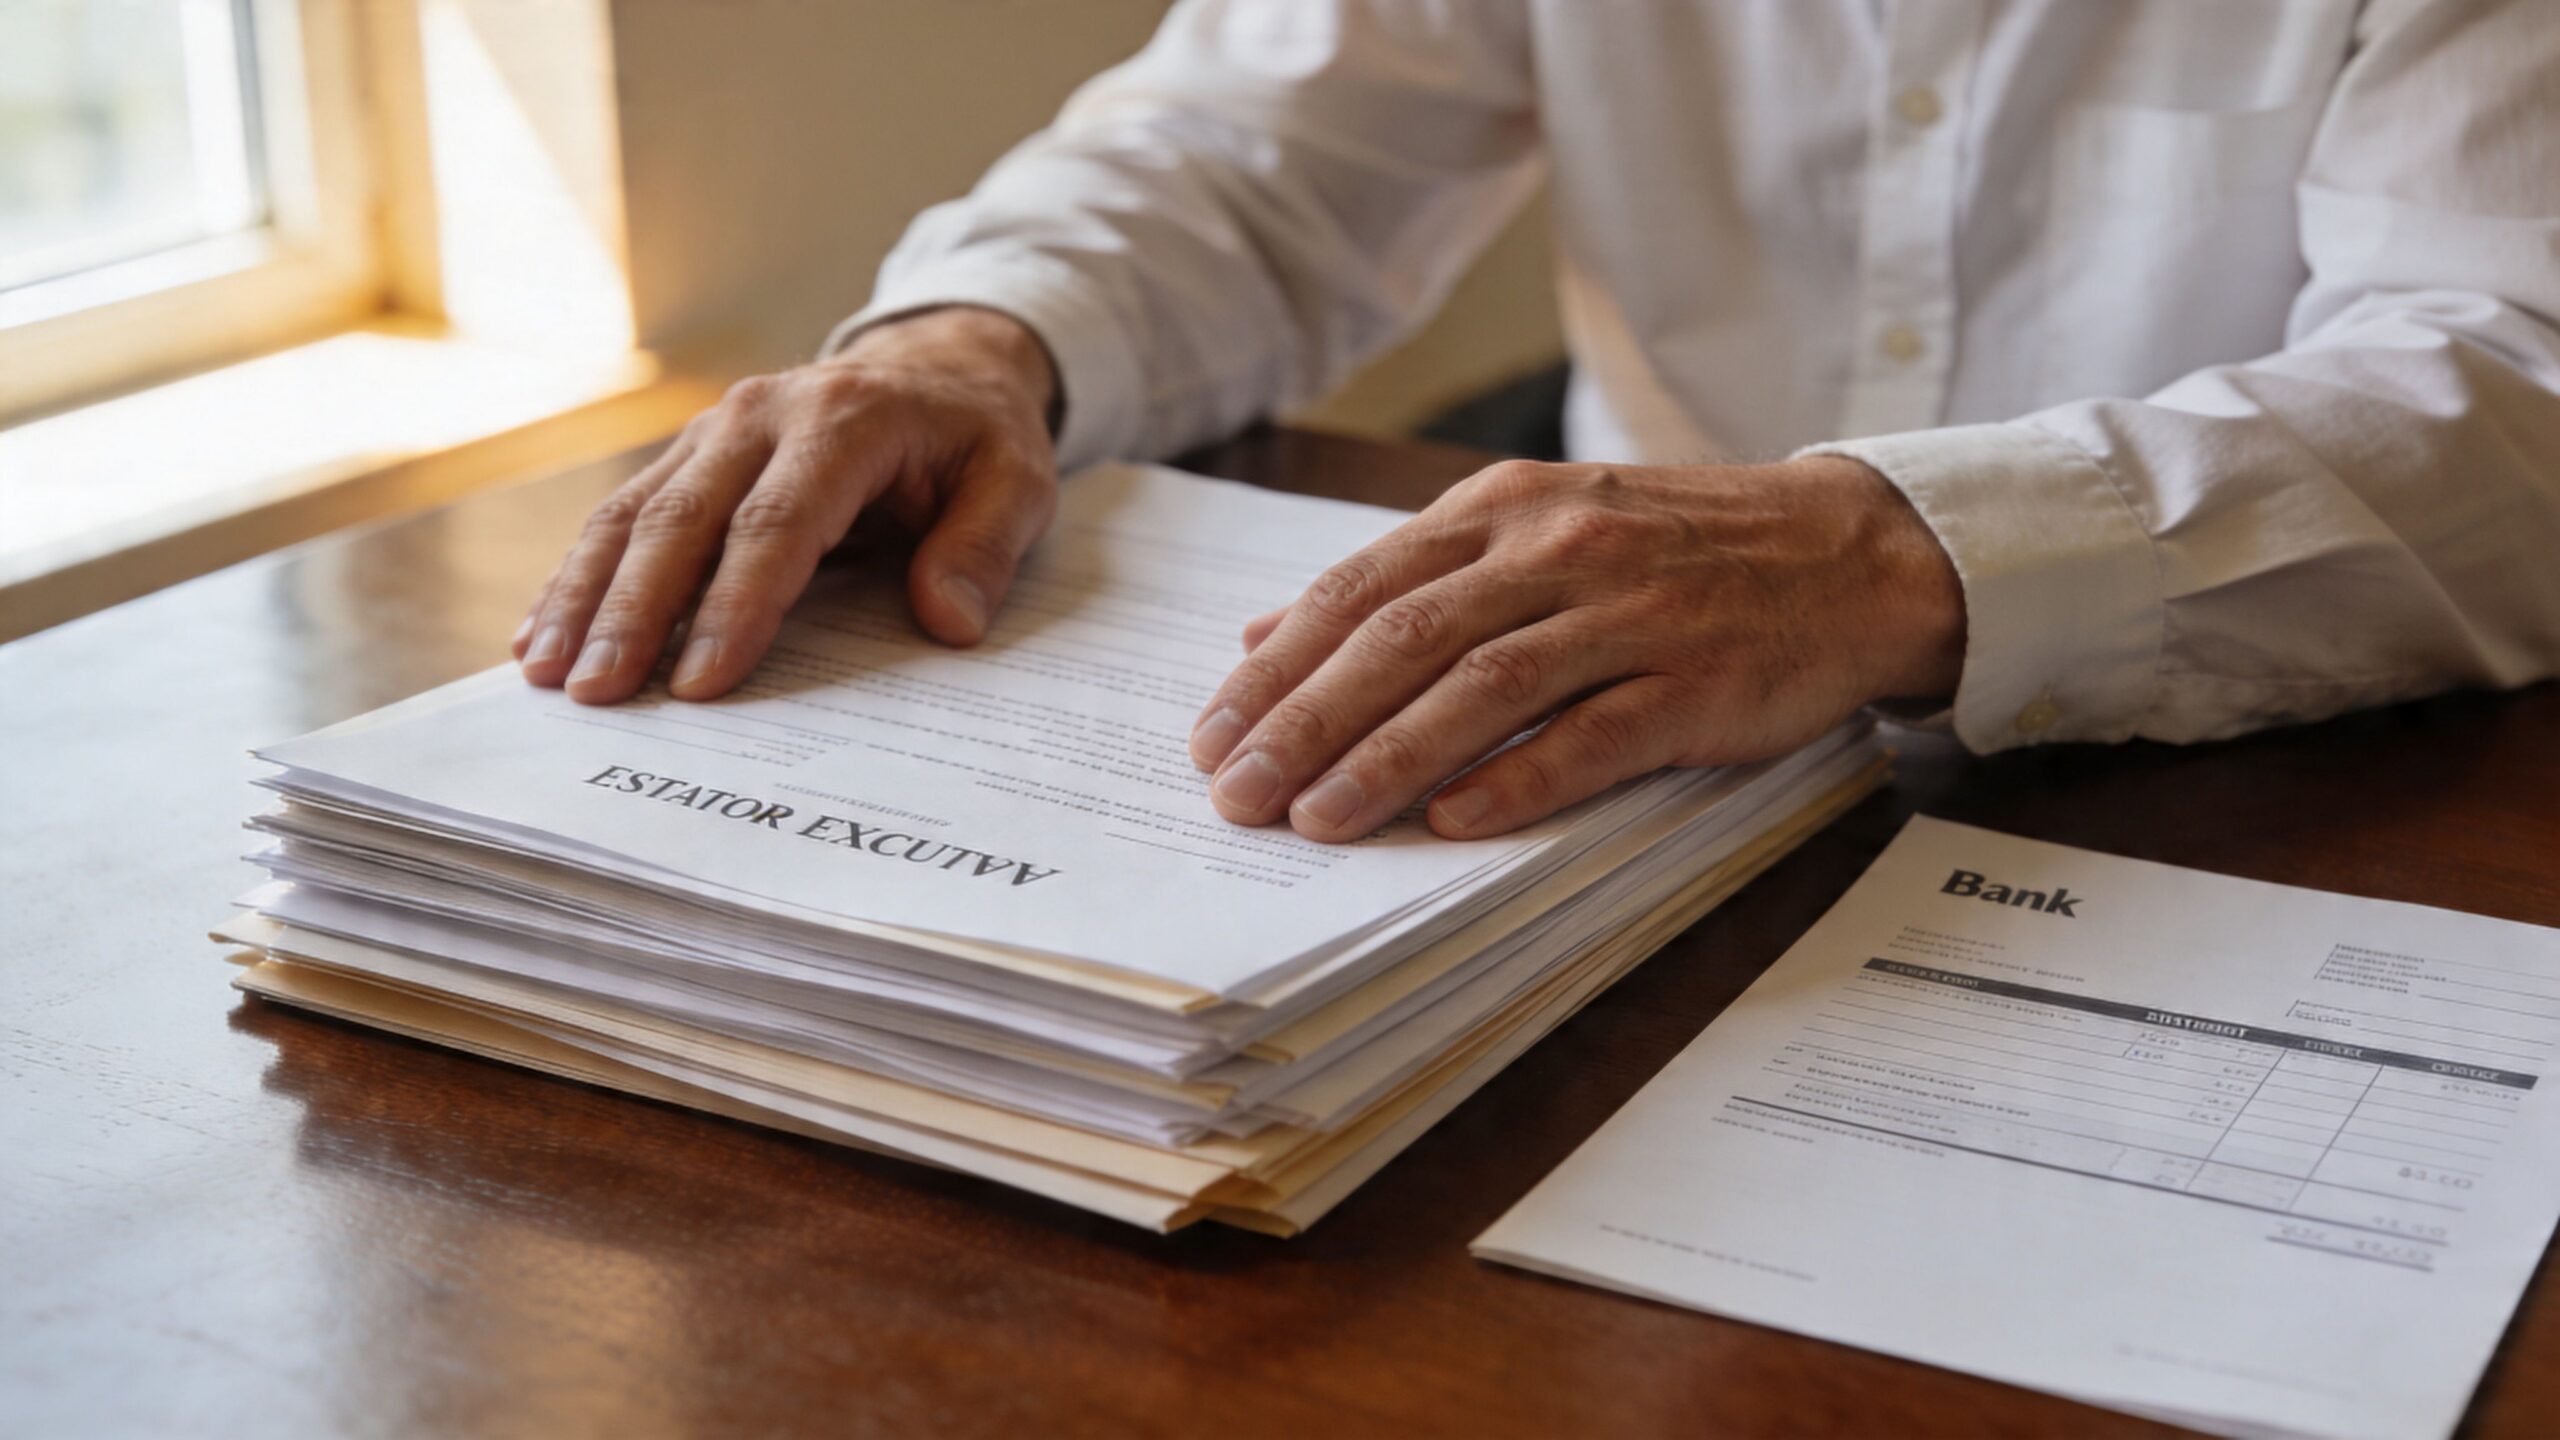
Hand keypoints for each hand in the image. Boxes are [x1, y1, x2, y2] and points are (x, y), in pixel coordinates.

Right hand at [514, 306, 1060, 702]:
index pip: (777, 523)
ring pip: (631, 516)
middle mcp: (761, 417)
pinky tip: (540, 635)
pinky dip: (577, 577)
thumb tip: (947, 620)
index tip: (702, 682)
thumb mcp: (1019, 481)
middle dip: (633, 613)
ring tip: (547, 674)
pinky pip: (622, 517)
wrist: (938, 368)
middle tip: (597, 694)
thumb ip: (985, 546)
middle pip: (682, 521)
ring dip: (584, 598)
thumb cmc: (976, 438)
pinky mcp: (689, 457)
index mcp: (843, 421)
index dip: (735, 605)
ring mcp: (713, 433)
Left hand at [1186, 456, 1964, 841]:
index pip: (1362, 590)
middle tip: (1237, 793)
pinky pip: (1596, 734)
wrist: (1849, 551)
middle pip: (1405, 639)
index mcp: (1505, 509)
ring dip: (1388, 757)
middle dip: (1307, 722)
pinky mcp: (1699, 681)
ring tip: (1317, 820)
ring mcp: (1631, 614)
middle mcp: (1558, 550)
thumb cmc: (1674, 550)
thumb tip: (1268, 635)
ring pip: (1485, 687)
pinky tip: (1454, 821)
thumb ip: (1406, 580)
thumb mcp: (1533, 528)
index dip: (1279, 669)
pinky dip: (1520, 779)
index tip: (1213, 734)